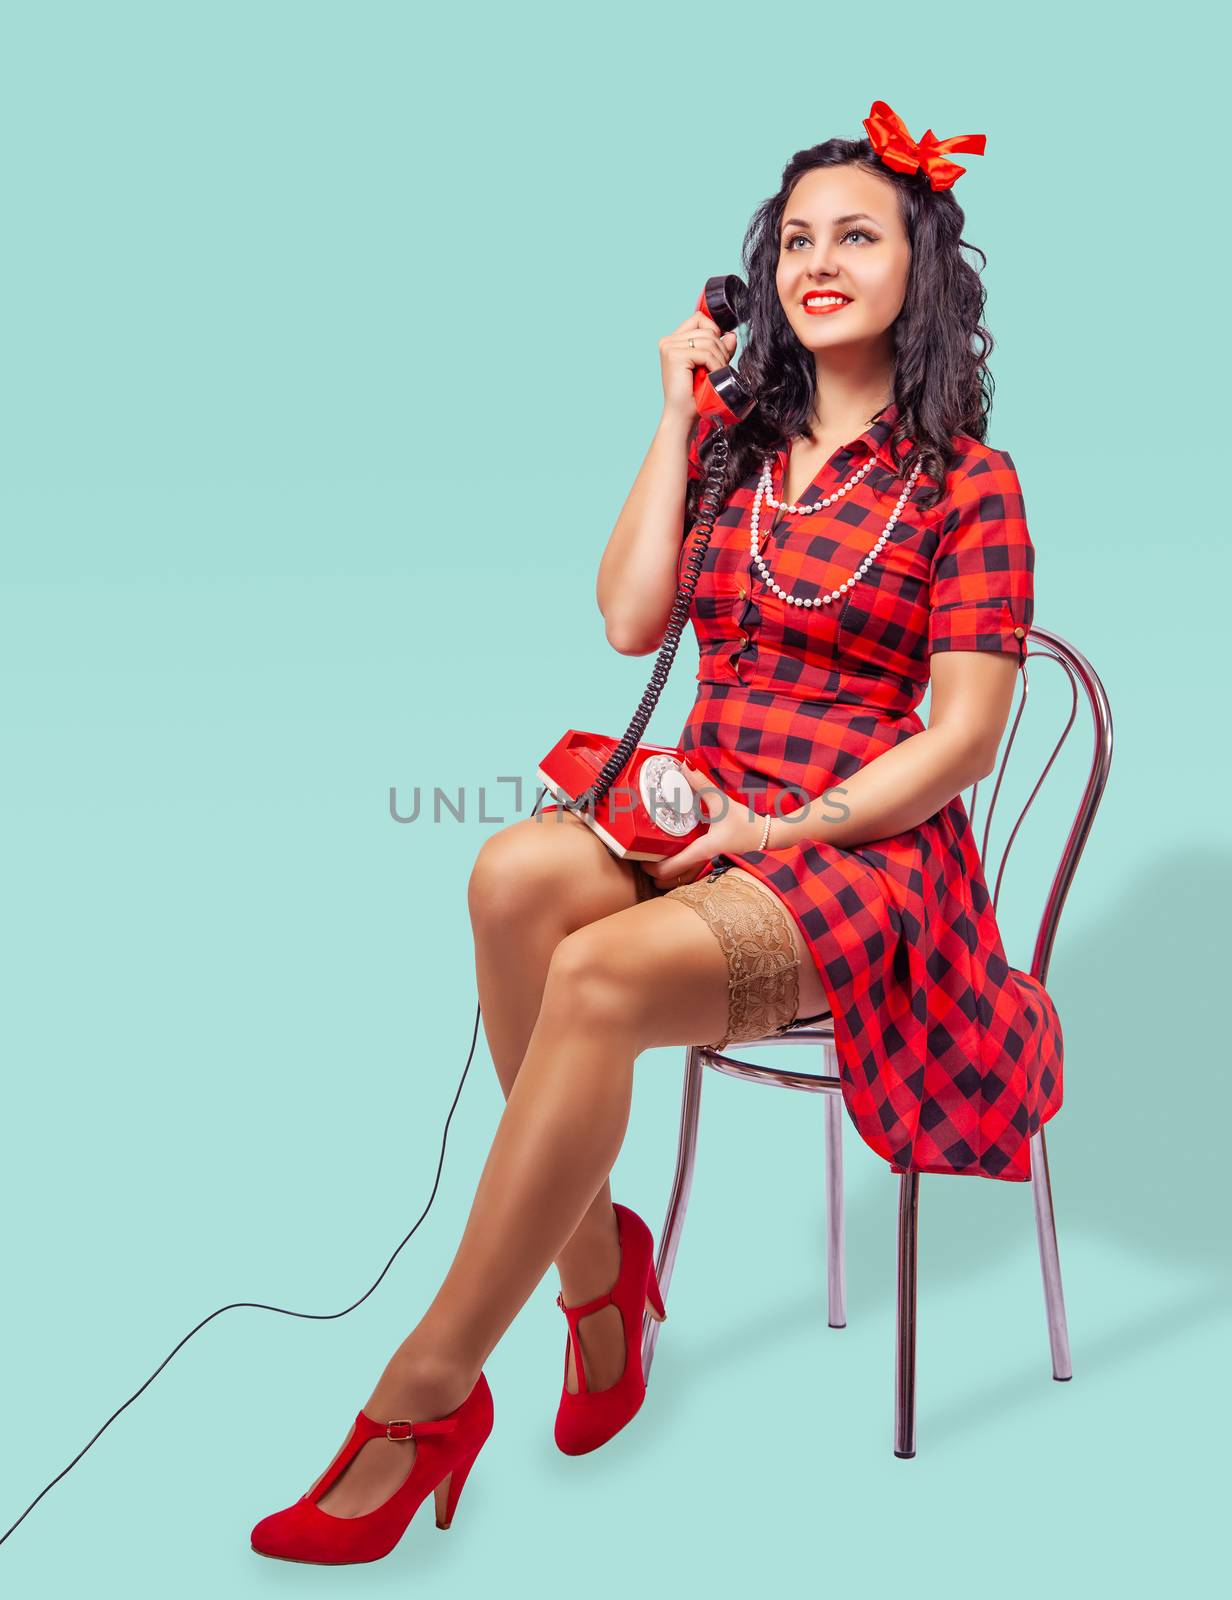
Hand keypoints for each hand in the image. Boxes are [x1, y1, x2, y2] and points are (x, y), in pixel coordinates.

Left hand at [641, 760, 764, 890]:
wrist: (765, 835)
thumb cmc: (746, 823)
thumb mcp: (722, 802)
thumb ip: (703, 784)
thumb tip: (685, 766)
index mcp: (700, 850)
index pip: (669, 869)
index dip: (649, 867)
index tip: (636, 859)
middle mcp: (699, 858)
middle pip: (669, 879)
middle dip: (651, 871)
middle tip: (637, 856)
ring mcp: (703, 860)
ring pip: (677, 875)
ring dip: (662, 868)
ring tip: (648, 854)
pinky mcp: (706, 855)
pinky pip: (685, 864)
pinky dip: (673, 860)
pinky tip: (667, 846)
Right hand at [659, 312, 738, 420]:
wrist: (683, 417)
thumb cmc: (694, 395)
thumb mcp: (710, 366)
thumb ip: (720, 349)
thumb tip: (732, 335)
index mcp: (673, 340)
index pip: (699, 319)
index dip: (714, 331)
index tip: (718, 352)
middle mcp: (668, 340)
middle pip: (707, 329)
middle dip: (721, 349)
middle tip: (721, 368)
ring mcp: (669, 347)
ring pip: (708, 340)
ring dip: (720, 358)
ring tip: (718, 374)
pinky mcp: (674, 356)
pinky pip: (705, 353)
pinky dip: (715, 365)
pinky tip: (713, 376)